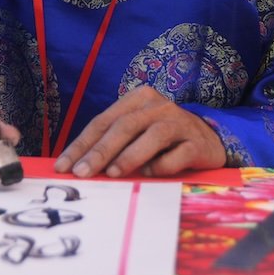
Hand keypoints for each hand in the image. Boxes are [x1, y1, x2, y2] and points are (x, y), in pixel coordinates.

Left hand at [53, 86, 225, 177]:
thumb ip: (112, 143)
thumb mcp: (136, 133)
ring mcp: (179, 122)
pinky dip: (161, 166)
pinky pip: (177, 155)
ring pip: (152, 136)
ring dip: (129, 156)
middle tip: (82, 172)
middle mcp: (158, 106)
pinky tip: (149, 175)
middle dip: (100, 151)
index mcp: (137, 99)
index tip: (63, 166)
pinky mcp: (197, 142)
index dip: (81, 144)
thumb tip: (79, 166)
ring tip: (112, 173)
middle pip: (124, 126)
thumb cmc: (163, 139)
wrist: (210, 140)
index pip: (103, 121)